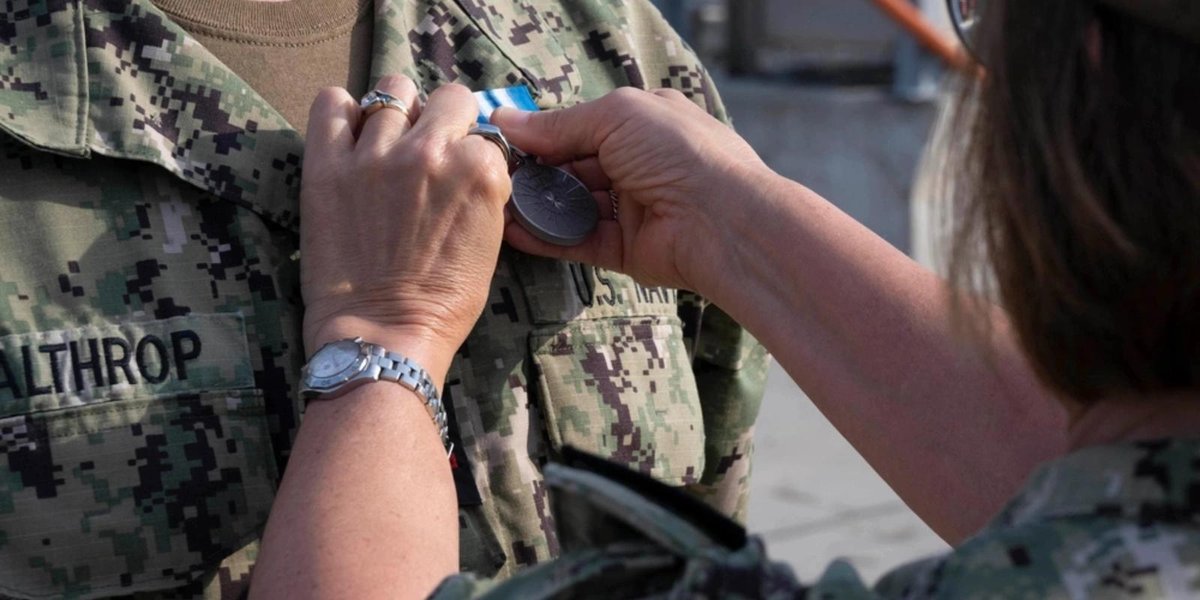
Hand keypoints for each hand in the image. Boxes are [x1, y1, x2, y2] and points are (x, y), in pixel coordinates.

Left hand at [301, 76, 511, 378]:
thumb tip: (472, 158)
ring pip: (393, 89)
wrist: (383, 333)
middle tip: (430, 152)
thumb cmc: (443, 301)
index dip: (472, 154)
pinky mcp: (328, 164)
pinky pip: (331, 102)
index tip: (459, 178)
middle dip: (445, 121)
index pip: (483, 132)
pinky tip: (348, 135)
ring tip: (388, 142)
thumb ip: (486, 188)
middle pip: (448, 98)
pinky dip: (341, 112)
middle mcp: (431, 150)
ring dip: (397, 112)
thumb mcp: (492, 240)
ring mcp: (376, 154)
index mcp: (479, 168)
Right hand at [491, 87, 773, 294]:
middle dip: (535, 172)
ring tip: (495, 205)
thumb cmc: (679, 153)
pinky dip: (547, 237)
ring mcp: (633, 209)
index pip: (583, 126)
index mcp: (644, 122)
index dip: (544, 134)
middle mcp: (639, 164)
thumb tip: (507, 119)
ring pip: (573, 206)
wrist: (722, 221)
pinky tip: (512, 232)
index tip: (502, 141)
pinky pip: (579, 242)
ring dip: (536, 206)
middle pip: (575, 167)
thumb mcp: (616, 117)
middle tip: (493, 176)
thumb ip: (559, 124)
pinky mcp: (626, 250)